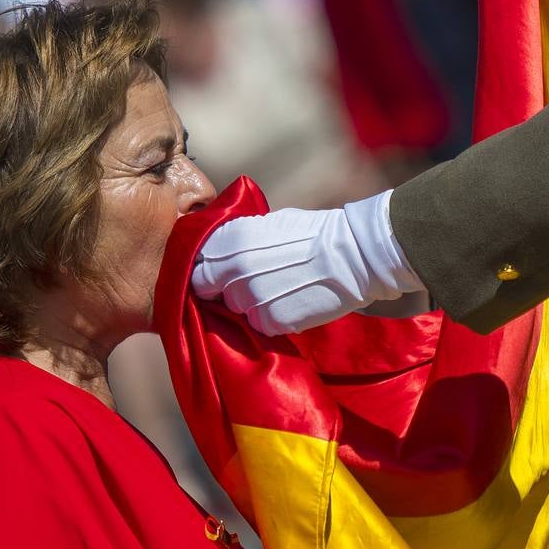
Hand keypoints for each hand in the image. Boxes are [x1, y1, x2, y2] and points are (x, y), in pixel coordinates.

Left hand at [190, 190, 426, 335]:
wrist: (352, 256)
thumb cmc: (314, 233)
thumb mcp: (268, 223)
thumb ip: (238, 241)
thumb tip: (221, 254)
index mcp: (230, 242)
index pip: (196, 269)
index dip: (207, 274)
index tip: (218, 277)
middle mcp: (234, 271)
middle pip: (213, 293)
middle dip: (227, 291)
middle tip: (252, 285)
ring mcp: (251, 299)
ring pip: (237, 310)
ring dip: (250, 305)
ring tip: (277, 291)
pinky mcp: (271, 322)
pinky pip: (260, 325)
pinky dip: (271, 318)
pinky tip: (290, 302)